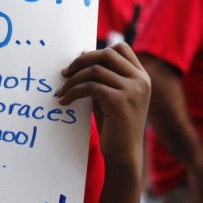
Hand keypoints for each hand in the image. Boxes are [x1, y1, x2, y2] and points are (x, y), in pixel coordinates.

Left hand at [56, 42, 150, 168]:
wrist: (124, 153)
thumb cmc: (115, 125)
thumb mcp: (110, 95)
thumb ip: (102, 76)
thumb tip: (82, 54)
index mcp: (141, 76)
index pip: (121, 48)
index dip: (97, 51)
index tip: (79, 63)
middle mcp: (140, 80)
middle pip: (106, 54)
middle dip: (81, 61)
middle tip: (64, 73)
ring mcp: (132, 90)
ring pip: (95, 70)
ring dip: (72, 80)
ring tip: (61, 92)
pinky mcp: (119, 101)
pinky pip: (89, 87)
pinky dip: (73, 92)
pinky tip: (65, 101)